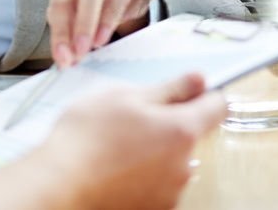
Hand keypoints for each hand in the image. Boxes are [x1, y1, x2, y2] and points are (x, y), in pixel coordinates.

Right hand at [39, 73, 225, 209]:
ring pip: (171, 160)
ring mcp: (171, 191)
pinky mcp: (155, 208)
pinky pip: (157, 183)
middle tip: (130, 118)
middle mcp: (185, 164)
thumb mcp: (124, 96)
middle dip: (167, 124)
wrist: (61, 183)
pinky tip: (114, 167)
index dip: (203, 94)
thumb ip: (169, 88)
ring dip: (153, 151)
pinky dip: (142, 175)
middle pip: (189, 134)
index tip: (187, 91)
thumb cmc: (86, 138)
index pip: (217, 106)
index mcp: (181, 130)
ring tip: (116, 146)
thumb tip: (199, 80)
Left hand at [47, 0, 156, 66]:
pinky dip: (129, 12)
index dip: (61, 27)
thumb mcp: (68, 9)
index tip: (63, 54)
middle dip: (86, 21)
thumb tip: (64, 56)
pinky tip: (120, 24)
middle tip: (82, 49)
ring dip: (109, 18)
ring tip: (99, 41)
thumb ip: (64, 29)